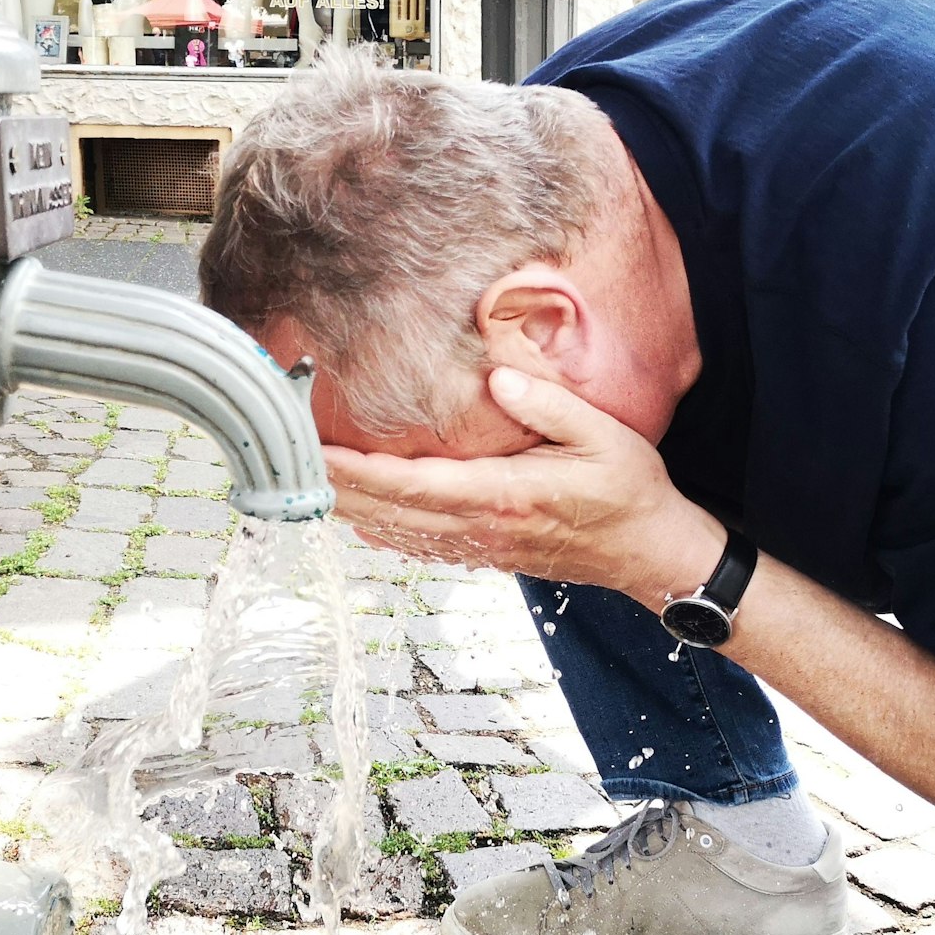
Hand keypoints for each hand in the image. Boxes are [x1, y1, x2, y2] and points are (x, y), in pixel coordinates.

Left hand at [323, 367, 726, 603]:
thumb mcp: (604, 437)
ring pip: (395, 532)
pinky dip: (379, 527)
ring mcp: (480, 547)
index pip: (412, 485)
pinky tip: (356, 511)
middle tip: (283, 460)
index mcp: (506, 496)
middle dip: (332, 487)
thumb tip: (498, 380)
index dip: (357, 471)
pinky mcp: (485, 555)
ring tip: (304, 479)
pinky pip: (418, 543)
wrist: (651, 554)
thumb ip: (549, 406)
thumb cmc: (631, 492)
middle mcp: (483, 527)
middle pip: (387, 512)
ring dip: (348, 508)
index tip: (315, 450)